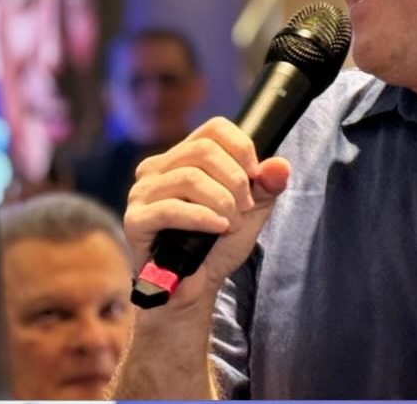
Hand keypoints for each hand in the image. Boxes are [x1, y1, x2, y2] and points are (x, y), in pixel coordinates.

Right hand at [124, 116, 290, 307]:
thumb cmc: (218, 243)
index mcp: (183, 157)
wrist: (196, 288)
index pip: (214, 128)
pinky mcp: (136, 220)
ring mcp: (142, 193)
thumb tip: (280, 166)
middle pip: (204, 150)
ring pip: (189, 177)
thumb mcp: (251, 209)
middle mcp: (158, 168)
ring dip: (222, 202)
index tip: (254, 178)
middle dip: (235, 180)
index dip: (242, 149)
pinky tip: (218, 227)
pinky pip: (171, 209)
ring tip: (231, 223)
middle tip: (245, 207)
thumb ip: (266, 185)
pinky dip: (203, 217)